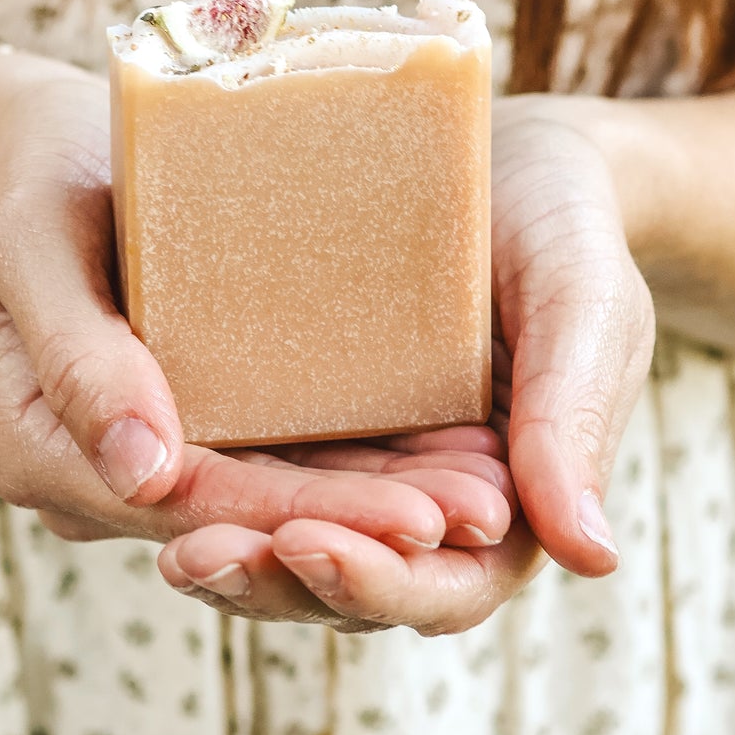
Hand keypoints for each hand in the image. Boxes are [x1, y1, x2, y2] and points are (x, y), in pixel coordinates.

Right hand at [0, 55, 515, 564]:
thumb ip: (75, 356)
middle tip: (481, 516)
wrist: (44, 148)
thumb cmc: (32, 177)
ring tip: (487, 500)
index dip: (296, 518)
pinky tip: (448, 456)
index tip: (410, 519)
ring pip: (271, 500)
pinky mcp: (199, 424)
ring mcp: (152, 456)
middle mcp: (99, 477)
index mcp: (39, 452)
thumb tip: (145, 473)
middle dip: (365, 525)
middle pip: (241, 519)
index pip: (184, 505)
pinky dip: (360, 464)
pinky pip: (280, 456)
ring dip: (377, 508)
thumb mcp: (32, 242)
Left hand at [158, 93, 655, 632]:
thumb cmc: (562, 221)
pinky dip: (203, 484)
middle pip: (346, 582)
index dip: (380, 581)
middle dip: (273, 581)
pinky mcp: (301, 416)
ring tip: (163, 535)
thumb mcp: (584, 300)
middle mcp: (421, 498)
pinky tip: (143, 463)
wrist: (502, 152)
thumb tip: (590, 559)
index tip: (311, 545)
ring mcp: (357, 462)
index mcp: (506, 499)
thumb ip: (578, 413)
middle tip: (195, 554)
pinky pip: (249, 470)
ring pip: (286, 542)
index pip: (446, 582)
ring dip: (227, 552)